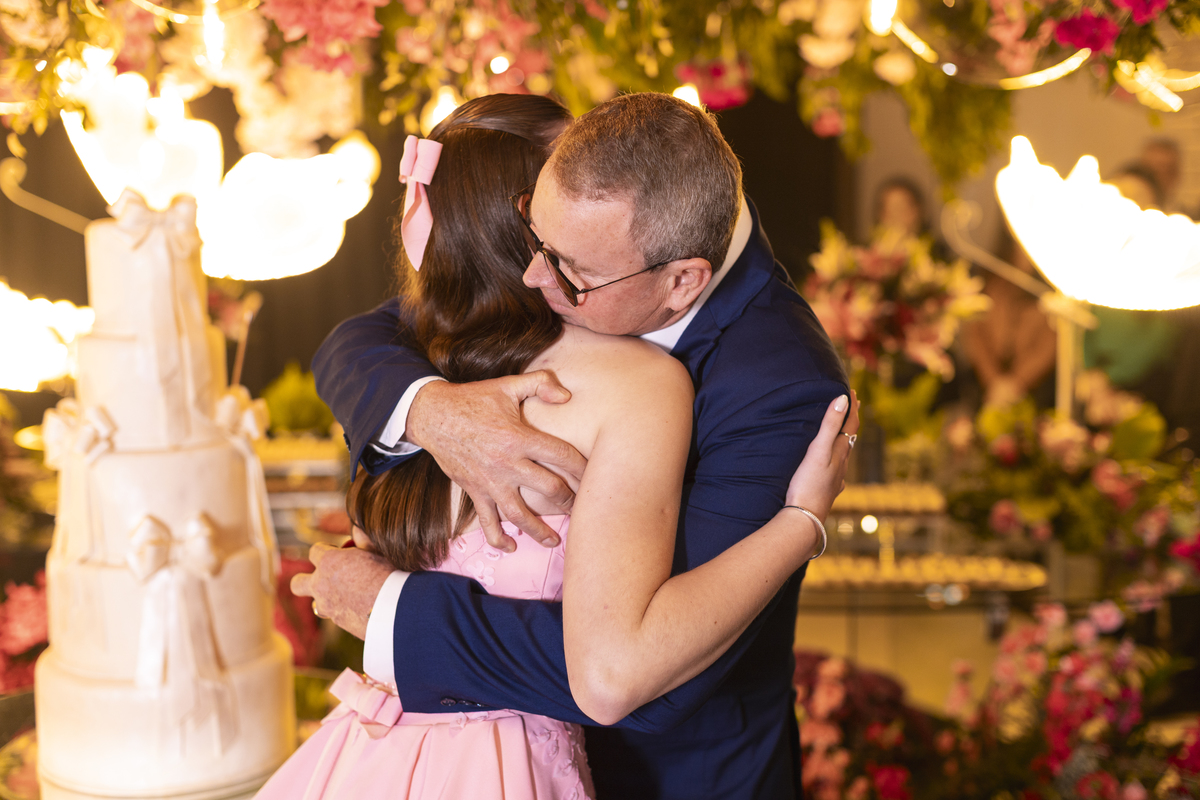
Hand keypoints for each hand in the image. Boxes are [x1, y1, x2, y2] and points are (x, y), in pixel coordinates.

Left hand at [290, 543, 393, 639]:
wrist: (397, 609)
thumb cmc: (388, 574)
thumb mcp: (377, 549)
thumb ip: (363, 539)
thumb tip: (357, 530)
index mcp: (329, 562)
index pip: (314, 551)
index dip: (326, 550)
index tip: (340, 552)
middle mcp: (321, 586)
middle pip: (297, 583)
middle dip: (306, 580)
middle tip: (326, 578)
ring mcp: (328, 607)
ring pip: (316, 604)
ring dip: (326, 599)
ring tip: (349, 595)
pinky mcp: (339, 623)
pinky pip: (335, 616)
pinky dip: (343, 611)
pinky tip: (362, 607)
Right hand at [406, 371, 587, 551]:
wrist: (432, 415)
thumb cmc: (473, 399)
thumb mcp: (507, 384)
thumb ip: (540, 383)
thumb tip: (568, 395)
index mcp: (519, 437)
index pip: (562, 455)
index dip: (583, 466)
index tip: (596, 474)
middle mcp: (507, 463)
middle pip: (549, 489)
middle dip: (570, 501)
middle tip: (581, 507)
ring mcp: (490, 481)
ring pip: (520, 515)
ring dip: (540, 531)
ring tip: (555, 541)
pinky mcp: (474, 491)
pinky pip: (487, 520)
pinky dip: (498, 538)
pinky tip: (510, 547)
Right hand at [786, 391, 859, 520]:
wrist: (805, 518)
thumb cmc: (809, 484)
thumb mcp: (818, 451)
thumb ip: (830, 425)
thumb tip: (843, 399)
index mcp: (840, 452)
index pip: (851, 425)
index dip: (852, 407)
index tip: (851, 391)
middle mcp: (842, 465)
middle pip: (850, 438)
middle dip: (850, 420)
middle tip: (852, 406)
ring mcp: (836, 479)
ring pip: (844, 455)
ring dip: (844, 440)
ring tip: (842, 432)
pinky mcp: (827, 490)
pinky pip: (836, 472)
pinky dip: (837, 462)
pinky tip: (834, 469)